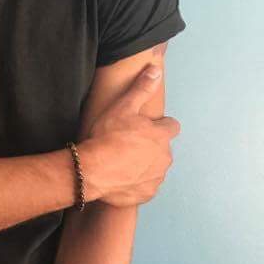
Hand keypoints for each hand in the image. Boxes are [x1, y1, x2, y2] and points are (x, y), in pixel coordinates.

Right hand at [77, 65, 180, 207]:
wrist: (92, 170)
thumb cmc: (108, 136)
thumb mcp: (123, 107)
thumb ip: (142, 88)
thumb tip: (156, 69)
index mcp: (162, 136)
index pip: (172, 126)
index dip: (158, 125)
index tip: (143, 127)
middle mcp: (165, 157)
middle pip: (163, 148)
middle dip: (151, 146)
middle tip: (128, 144)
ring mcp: (157, 178)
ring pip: (155, 167)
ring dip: (145, 164)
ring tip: (123, 161)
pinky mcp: (147, 194)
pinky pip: (146, 186)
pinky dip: (137, 182)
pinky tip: (121, 177)